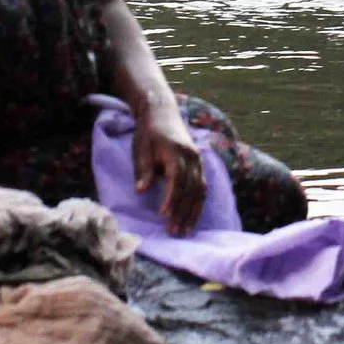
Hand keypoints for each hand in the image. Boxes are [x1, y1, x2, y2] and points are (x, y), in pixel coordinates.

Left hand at [133, 106, 207, 236]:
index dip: (172, 198)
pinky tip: (191, 218)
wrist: (162, 112)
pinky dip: (198, 204)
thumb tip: (141, 191)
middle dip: (183, 212)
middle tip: (174, 231)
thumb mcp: (141, 148)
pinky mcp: (199, 165)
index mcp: (177, 152)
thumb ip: (143, 170)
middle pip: (191, 189)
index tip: (164, 215)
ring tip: (184, 231)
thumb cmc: (148, 132)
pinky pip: (202, 188)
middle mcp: (192, 157)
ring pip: (200, 191)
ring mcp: (198, 161)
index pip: (177, 180)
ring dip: (193, 212)